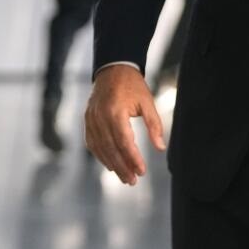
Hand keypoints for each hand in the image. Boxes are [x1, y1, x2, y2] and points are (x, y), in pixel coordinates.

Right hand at [84, 64, 164, 185]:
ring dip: (112, 164)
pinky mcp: (87, 119)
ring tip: (124, 177)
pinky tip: (109, 164)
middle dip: (122, 167)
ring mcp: (91, 118)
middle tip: (133, 181)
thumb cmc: (132, 85)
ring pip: (100, 148)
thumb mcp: (147, 102)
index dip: (132, 158)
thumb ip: (154, 125)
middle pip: (111, 148)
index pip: (124, 141)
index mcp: (115, 111)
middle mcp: (100, 116)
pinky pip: (91, 141)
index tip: (141, 171)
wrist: (112, 68)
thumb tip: (160, 147)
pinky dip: (100, 155)